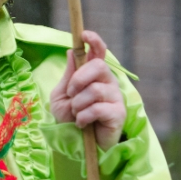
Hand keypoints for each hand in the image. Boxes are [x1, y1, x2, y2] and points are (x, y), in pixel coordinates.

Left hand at [49, 30, 125, 149]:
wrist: (77, 144)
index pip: (99, 52)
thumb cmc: (70, 118)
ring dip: (78, 104)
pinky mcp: (118, 113)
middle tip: (71, 94)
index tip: (84, 34)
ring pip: (94, 90)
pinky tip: (82, 123)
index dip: (94, 41)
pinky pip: (97, 108)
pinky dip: (83, 117)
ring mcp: (115, 97)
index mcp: (94, 75)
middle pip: (98, 66)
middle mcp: (108, 82)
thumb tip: (71, 52)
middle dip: (79, 79)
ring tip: (77, 114)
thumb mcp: (62, 95)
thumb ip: (69, 75)